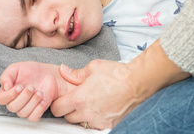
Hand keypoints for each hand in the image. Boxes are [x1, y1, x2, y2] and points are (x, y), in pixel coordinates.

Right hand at [0, 61, 73, 121]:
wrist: (47, 74)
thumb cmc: (31, 71)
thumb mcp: (16, 68)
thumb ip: (7, 76)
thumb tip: (5, 87)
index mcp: (8, 92)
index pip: (1, 99)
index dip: (9, 95)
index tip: (19, 86)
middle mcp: (15, 101)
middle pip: (12, 107)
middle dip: (24, 97)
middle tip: (31, 87)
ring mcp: (25, 107)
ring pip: (22, 113)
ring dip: (32, 102)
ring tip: (39, 92)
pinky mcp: (35, 111)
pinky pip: (33, 118)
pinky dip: (38, 109)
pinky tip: (42, 100)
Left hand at [51, 41, 189, 129]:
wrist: (137, 83)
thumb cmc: (116, 74)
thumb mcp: (93, 67)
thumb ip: (75, 73)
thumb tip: (63, 71)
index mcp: (79, 98)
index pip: (57, 109)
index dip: (57, 103)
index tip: (62, 98)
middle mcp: (87, 113)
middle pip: (67, 118)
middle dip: (69, 109)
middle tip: (76, 99)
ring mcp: (98, 121)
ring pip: (81, 123)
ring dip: (81, 115)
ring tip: (90, 102)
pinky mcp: (108, 125)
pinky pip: (95, 125)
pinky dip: (94, 118)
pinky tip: (100, 107)